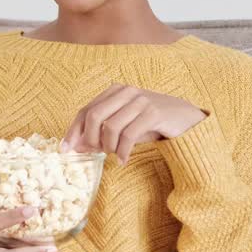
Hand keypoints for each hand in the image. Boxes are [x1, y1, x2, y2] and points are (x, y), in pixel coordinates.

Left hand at [61, 84, 206, 164]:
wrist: (185, 119)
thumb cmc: (150, 123)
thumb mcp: (123, 125)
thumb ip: (101, 132)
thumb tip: (76, 146)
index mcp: (115, 91)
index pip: (86, 110)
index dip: (73, 131)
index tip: (66, 149)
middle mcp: (126, 92)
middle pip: (94, 116)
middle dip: (90, 139)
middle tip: (96, 153)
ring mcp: (140, 100)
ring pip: (110, 127)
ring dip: (108, 147)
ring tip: (114, 154)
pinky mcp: (153, 112)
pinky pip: (129, 135)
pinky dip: (122, 151)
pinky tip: (123, 160)